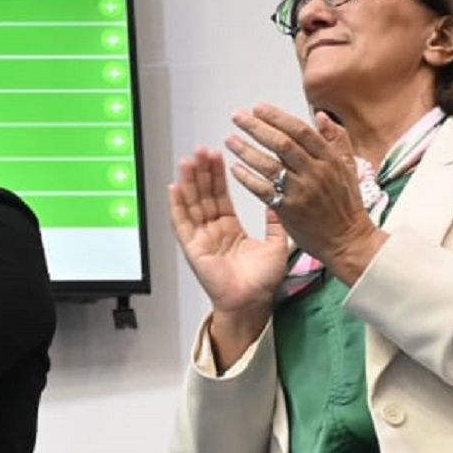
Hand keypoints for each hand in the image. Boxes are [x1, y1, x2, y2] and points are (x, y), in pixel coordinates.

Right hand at [169, 146, 289, 315]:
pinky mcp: (192, 248)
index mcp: (230, 229)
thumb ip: (276, 222)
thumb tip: (278, 199)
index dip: (218, 175)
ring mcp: (201, 238)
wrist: (253, 302)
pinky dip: (177, 206)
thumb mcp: (277, 244)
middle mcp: (213, 231)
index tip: (217, 155)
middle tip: (201, 150)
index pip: (221, 196)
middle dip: (202, 172)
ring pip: (192, 204)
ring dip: (189, 182)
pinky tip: (174, 188)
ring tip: (188, 161)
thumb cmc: (263, 281)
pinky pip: (182, 223)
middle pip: (204, 195)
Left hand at [225, 104, 380, 276]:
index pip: (300, 131)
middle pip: (281, 143)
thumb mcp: (349, 168)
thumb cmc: (346, 205)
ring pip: (269, 164)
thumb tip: (321, 116)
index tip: (258, 108)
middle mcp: (315, 172)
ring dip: (246, 149)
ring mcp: (302, 191)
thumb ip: (337, 140)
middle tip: (237, 117)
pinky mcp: (289, 210)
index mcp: (330, 159)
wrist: (348, 241)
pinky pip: (263, 189)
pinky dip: (247, 177)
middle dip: (256, 127)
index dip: (277, 117)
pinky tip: (234, 168)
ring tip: (229, 139)